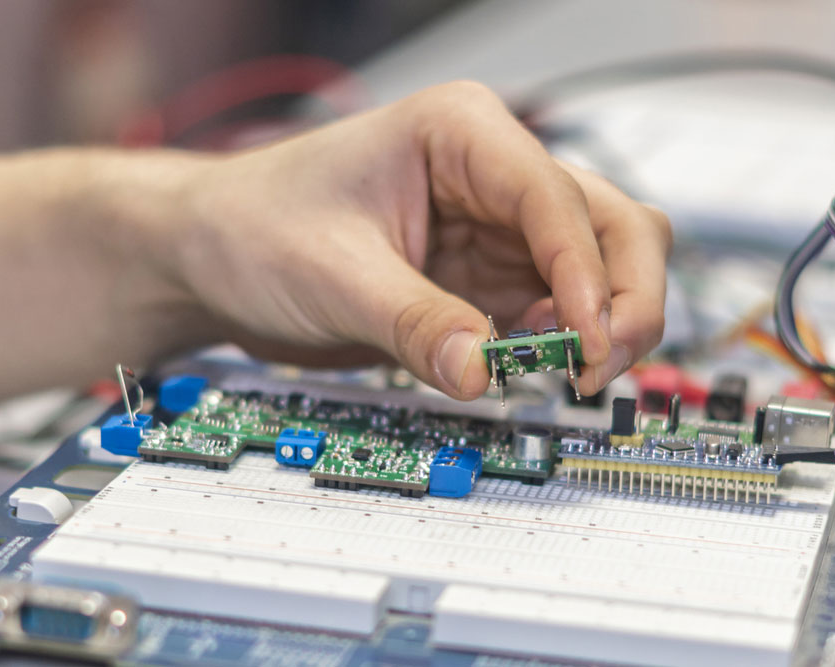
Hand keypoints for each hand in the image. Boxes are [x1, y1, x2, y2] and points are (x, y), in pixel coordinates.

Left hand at [150, 81, 671, 398]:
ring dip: (597, 326)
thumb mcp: (332, 274)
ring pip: (595, 271)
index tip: (584, 341)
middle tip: (597, 365)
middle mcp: (491, 175)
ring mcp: (493, 230)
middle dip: (621, 296)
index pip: (553, 197)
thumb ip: (413, 323)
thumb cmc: (254, 226)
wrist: (213, 257)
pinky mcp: (483, 281)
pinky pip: (550, 312)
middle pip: (608, 225)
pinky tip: (527, 368)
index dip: (584, 272)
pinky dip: (556, 345)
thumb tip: (482, 373)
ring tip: (560, 374)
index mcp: (460, 133)